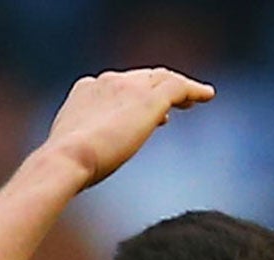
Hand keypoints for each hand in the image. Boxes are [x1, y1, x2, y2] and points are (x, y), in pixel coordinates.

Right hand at [42, 68, 214, 188]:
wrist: (66, 159)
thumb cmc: (65, 166)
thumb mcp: (75, 151)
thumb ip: (88, 146)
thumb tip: (93, 157)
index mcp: (87, 90)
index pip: (119, 85)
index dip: (136, 94)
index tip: (151, 114)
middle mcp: (108, 82)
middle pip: (142, 78)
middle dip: (159, 88)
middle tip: (176, 104)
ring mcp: (128, 88)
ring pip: (163, 78)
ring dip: (180, 87)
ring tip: (198, 98)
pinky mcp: (147, 100)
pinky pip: (178, 87)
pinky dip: (194, 90)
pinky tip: (208, 96)